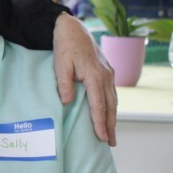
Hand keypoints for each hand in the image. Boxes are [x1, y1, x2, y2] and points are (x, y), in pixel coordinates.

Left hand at [52, 14, 116, 145]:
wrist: (73, 29)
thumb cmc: (64, 46)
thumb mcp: (60, 64)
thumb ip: (64, 83)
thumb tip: (67, 102)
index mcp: (94, 75)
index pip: (98, 105)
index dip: (100, 123)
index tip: (102, 137)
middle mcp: (105, 76)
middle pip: (110, 106)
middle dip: (111, 125)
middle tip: (111, 143)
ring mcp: (108, 73)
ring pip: (113, 100)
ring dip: (112, 117)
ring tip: (111, 133)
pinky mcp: (107, 71)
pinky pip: (111, 92)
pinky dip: (111, 106)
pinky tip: (109, 114)